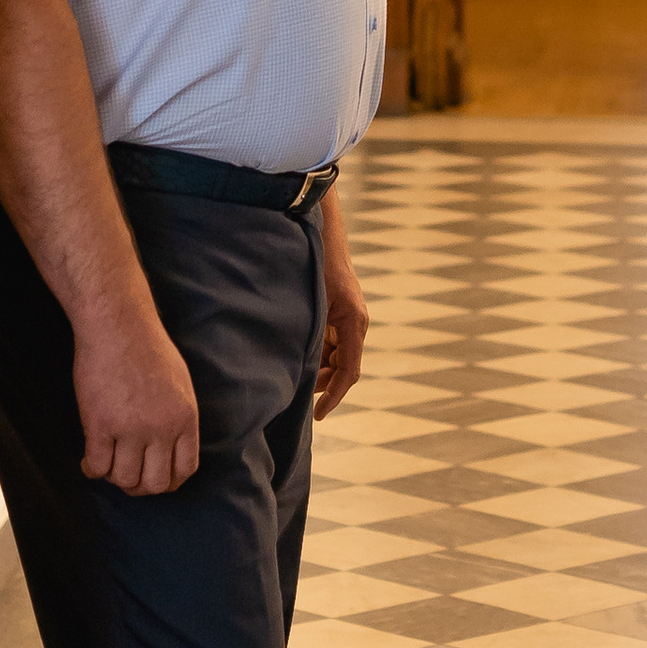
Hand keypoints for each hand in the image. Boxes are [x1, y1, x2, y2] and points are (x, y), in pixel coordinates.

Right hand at [73, 299, 201, 493]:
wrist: (118, 326)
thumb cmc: (148, 348)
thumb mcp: (180, 383)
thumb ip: (177, 417)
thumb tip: (171, 446)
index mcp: (185, 418)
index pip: (185, 470)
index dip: (169, 482)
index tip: (156, 479)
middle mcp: (161, 429)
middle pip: (155, 483)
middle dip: (141, 487)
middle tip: (128, 476)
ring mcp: (130, 429)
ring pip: (124, 479)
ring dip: (114, 477)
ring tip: (108, 464)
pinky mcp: (100, 425)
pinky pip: (97, 466)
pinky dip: (92, 469)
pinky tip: (89, 460)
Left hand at [316, 191, 368, 417]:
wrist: (319, 231)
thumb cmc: (313, 263)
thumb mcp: (309, 303)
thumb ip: (308, 336)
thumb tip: (298, 371)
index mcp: (353, 322)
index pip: (349, 371)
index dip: (334, 396)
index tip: (319, 415)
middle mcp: (355, 322)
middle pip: (343, 367)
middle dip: (323, 386)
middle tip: (296, 400)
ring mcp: (348, 318)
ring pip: (336, 357)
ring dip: (317, 370)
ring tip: (291, 381)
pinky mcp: (338, 313)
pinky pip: (330, 343)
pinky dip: (316, 355)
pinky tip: (295, 358)